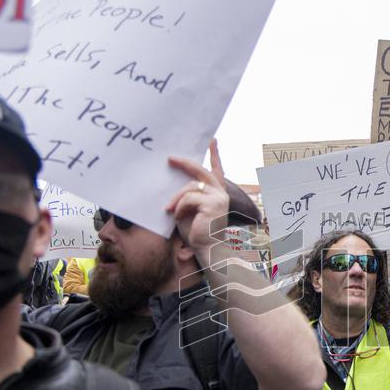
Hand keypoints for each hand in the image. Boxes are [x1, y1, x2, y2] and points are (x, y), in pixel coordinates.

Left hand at [165, 139, 229, 263]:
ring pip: (190, 187)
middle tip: (170, 159)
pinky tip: (177, 217)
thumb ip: (188, 195)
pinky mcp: (212, 203)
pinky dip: (179, 207)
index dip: (215, 155)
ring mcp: (218, 197)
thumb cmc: (196, 232)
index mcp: (216, 193)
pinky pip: (188, 198)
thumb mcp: (189, 209)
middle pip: (200, 171)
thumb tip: (175, 181)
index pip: (217, 170)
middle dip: (184, 163)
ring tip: (170, 210)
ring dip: (176, 198)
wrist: (207, 249)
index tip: (212, 140)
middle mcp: (220, 193)